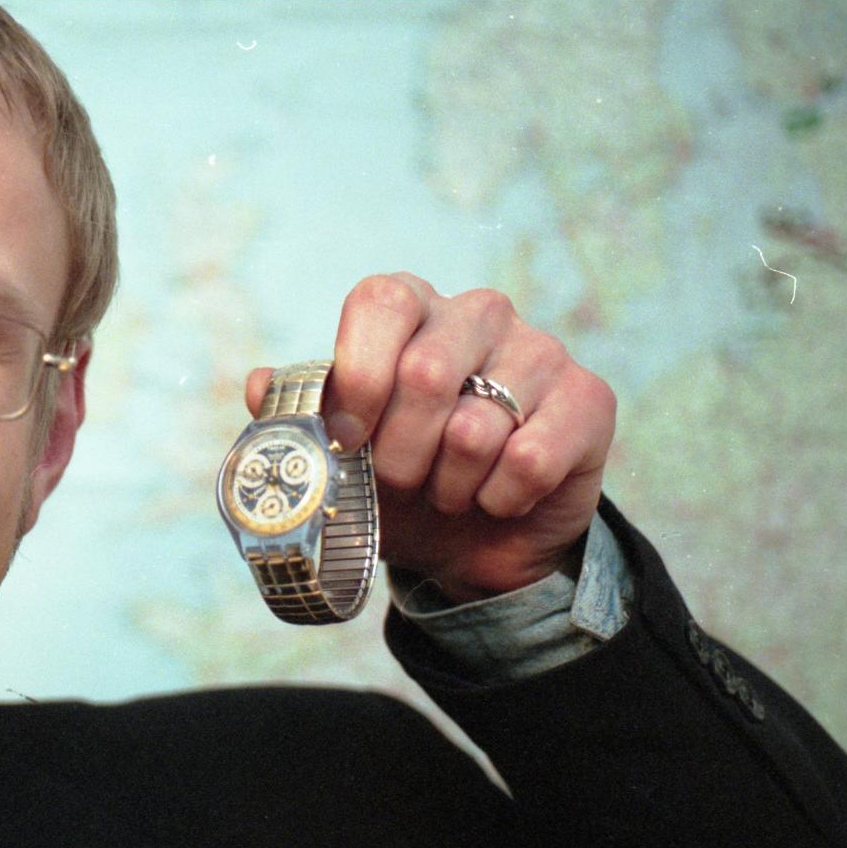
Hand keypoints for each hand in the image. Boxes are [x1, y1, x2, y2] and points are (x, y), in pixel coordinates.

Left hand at [246, 274, 615, 602]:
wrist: (474, 544)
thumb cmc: (397, 484)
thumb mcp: (335, 459)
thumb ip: (294, 418)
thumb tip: (258, 383)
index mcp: (410, 309)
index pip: (380, 302)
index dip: (358, 377)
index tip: (346, 440)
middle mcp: (478, 313)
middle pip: (424, 371)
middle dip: (398, 452)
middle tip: (400, 482)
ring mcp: (539, 351)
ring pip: (476, 426)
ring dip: (449, 485)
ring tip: (449, 492)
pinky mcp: (588, 400)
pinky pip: (529, 458)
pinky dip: (500, 498)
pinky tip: (499, 499)